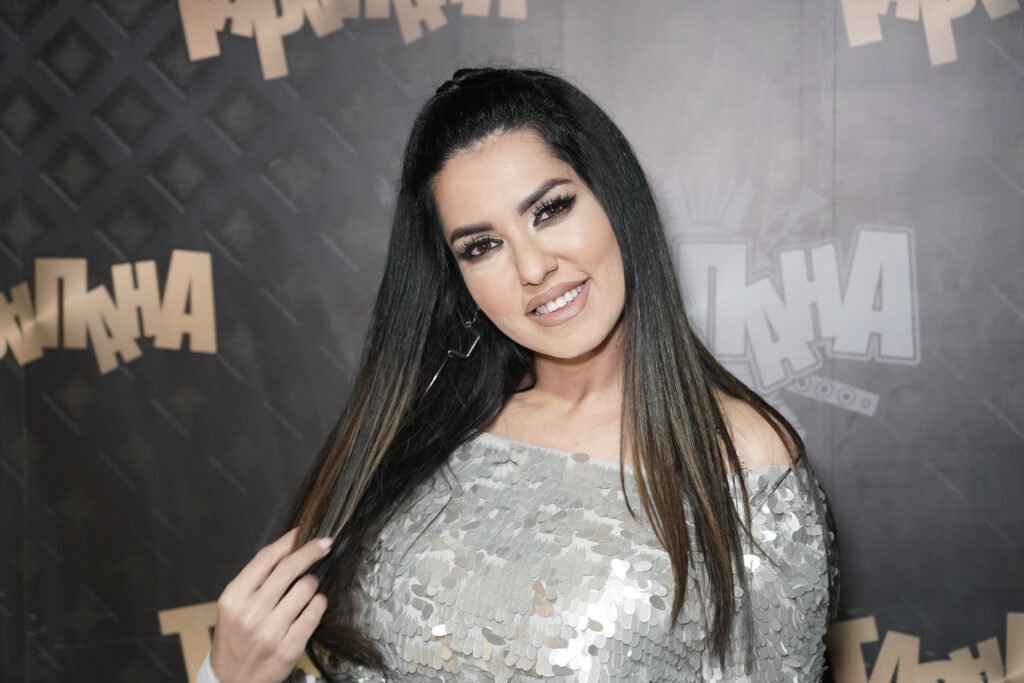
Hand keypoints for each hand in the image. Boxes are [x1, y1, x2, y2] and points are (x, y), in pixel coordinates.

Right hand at [210, 528, 331, 682]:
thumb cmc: (235, 639)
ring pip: (306, 587)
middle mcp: (250, 613)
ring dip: (312, 583)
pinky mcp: (289, 647)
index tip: (304, 532)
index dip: (289, 541)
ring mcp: (270, 631)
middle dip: (312, 551)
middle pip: (289, 568)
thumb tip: (288, 549)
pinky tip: (312, 605)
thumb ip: (256, 579)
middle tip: (325, 544)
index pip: (266, 558)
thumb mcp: (233, 606)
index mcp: (234, 598)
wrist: (230, 682)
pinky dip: (318, 603)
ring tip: (306, 590)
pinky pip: (315, 612)